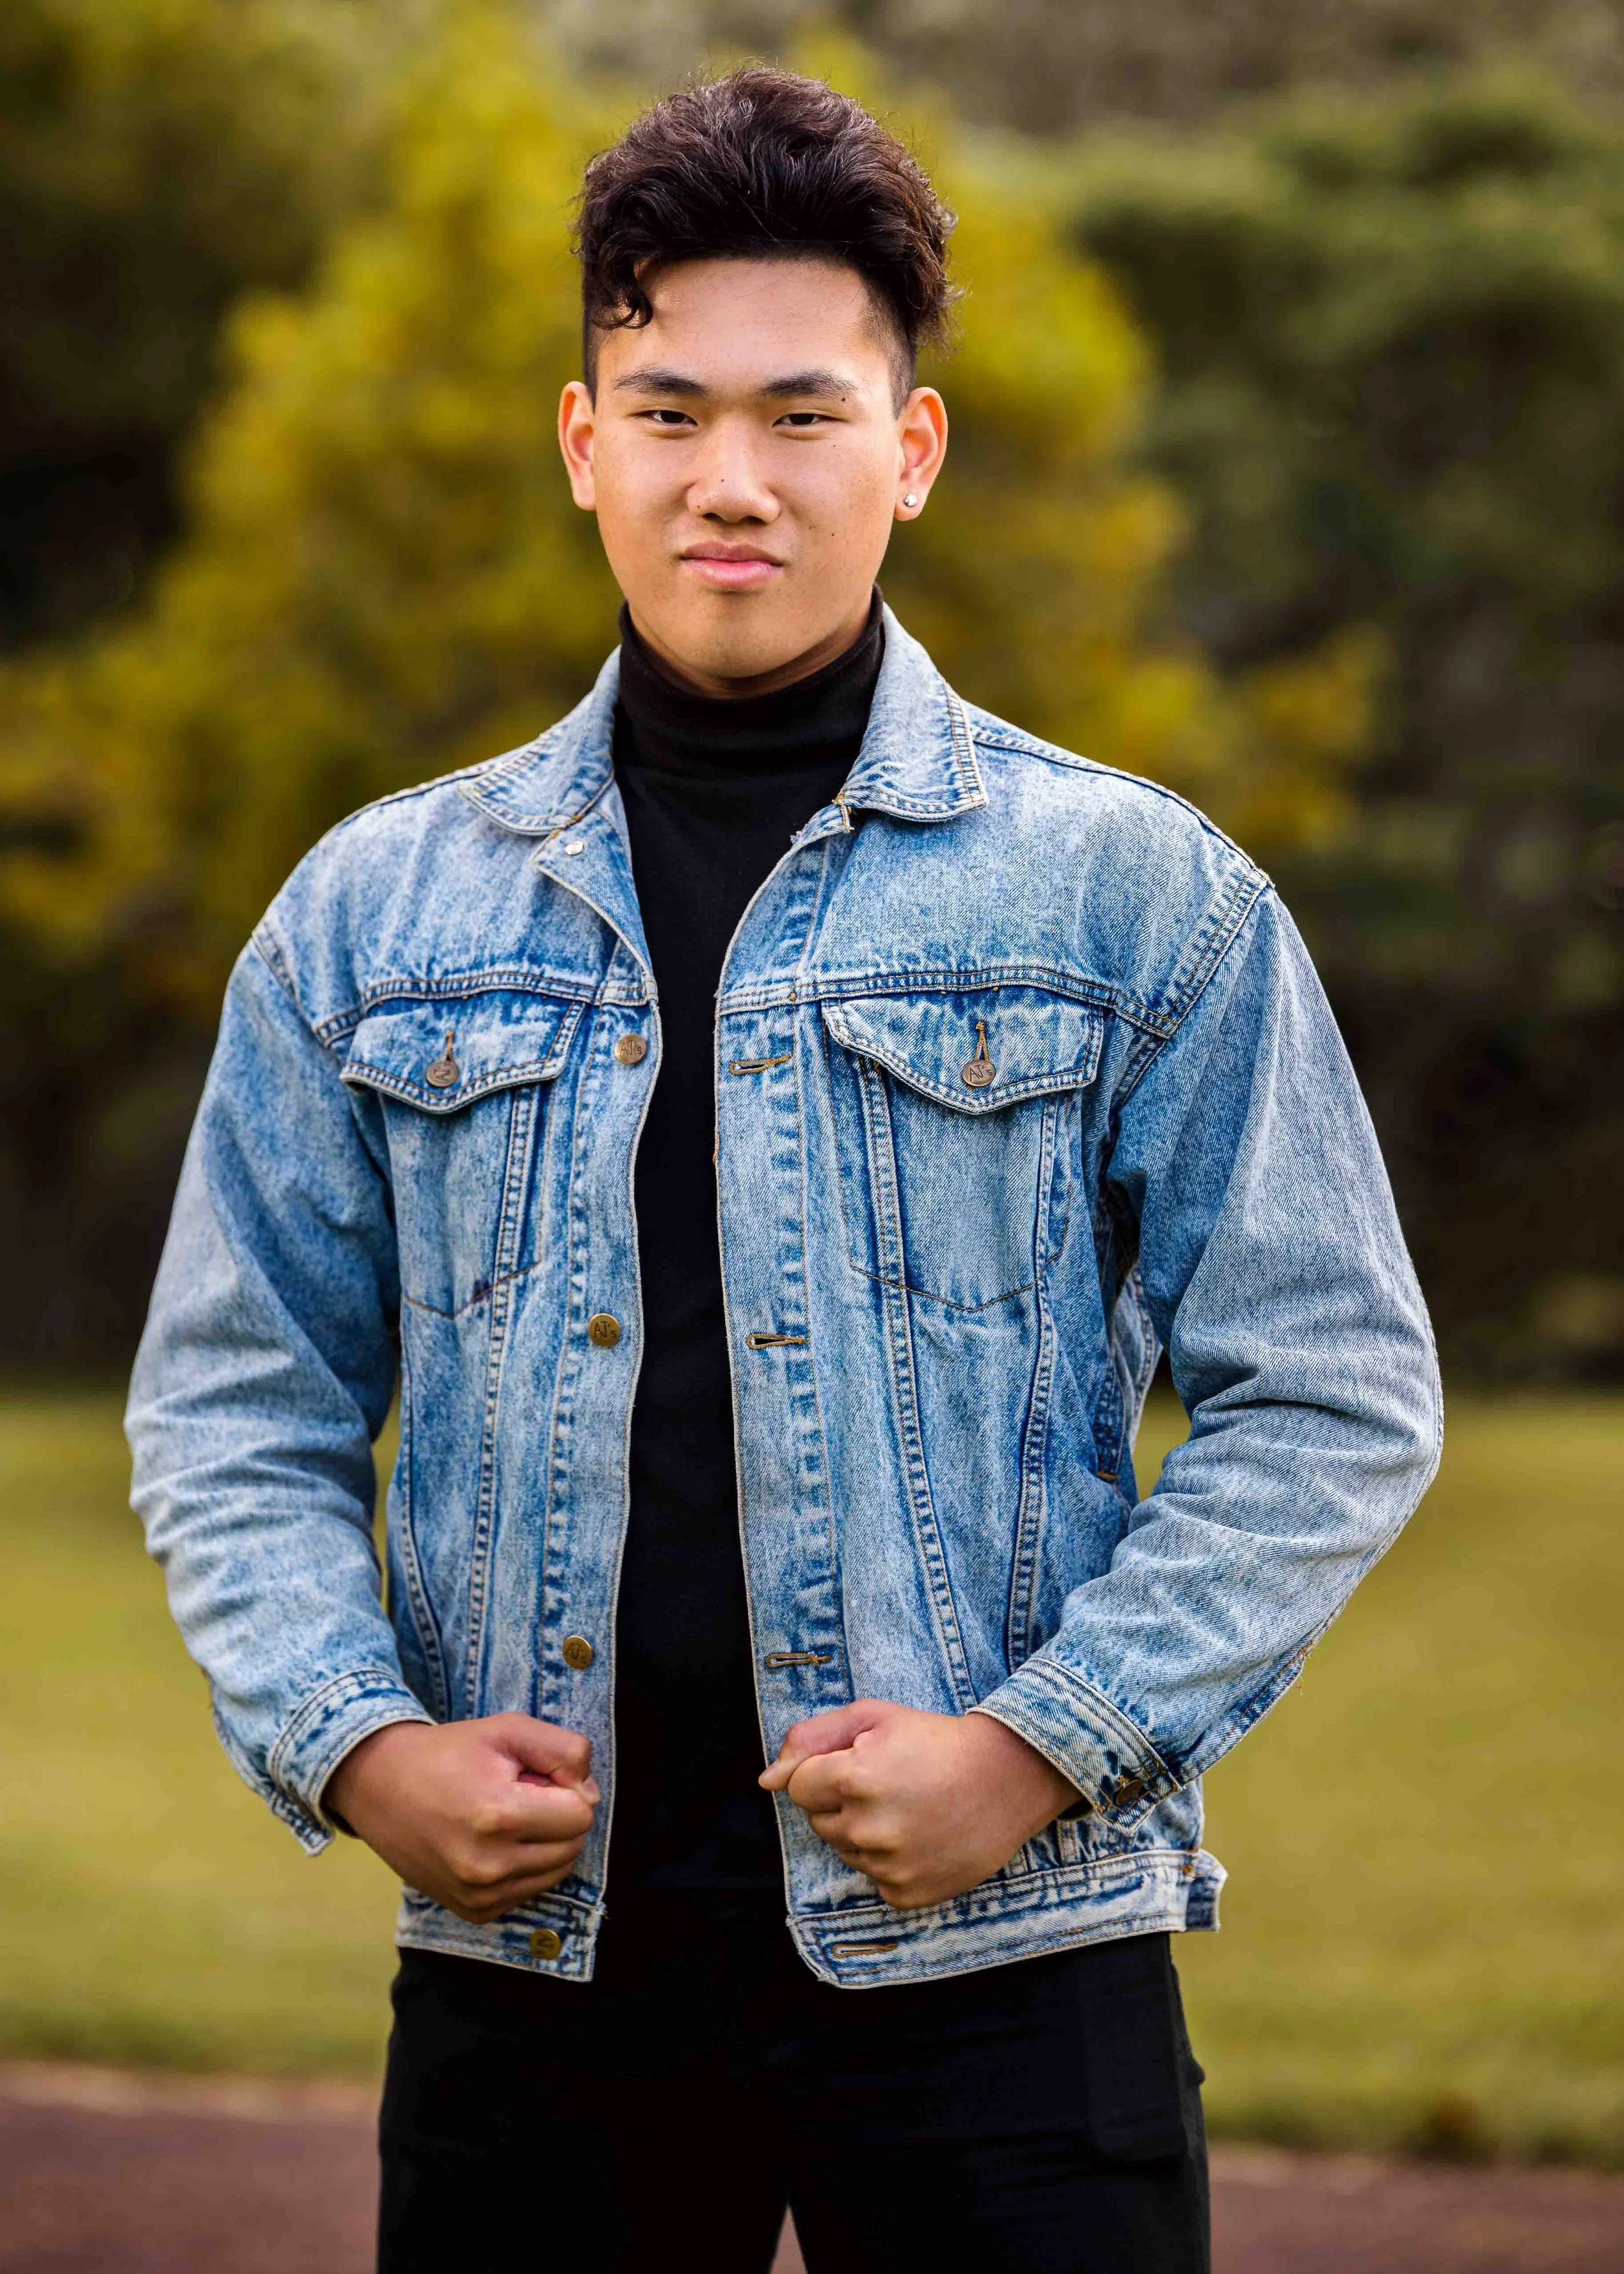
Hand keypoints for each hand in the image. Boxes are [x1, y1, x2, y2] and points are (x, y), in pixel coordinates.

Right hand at [325, 1714, 598, 1923]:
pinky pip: (528, 1892)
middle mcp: (488, 1866)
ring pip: (555, 1872)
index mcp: (498, 1816)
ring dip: (543, 1844)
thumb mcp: (508, 1729)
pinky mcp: (472, 1911)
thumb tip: (590, 1794)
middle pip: (572, 1846)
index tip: (535, 1777)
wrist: (380, 1786)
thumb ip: (564, 1751)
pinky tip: (491, 1843)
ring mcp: (478, 1895)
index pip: (581, 1815)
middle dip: (557, 1817)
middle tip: (518, 1795)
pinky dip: (522, 1867)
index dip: (567, 1789)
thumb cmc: (449, 1752)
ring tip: (504, 1818)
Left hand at [759, 1700, 1079, 1910]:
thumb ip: (812, 1739)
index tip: (860, 1762)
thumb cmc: (935, 1740)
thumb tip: (766, 1780)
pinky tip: (920, 1836)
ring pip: (845, 1850)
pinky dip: (890, 1861)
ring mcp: (888, 1866)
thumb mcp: (873, 1717)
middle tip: (889, 1783)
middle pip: (818, 1820)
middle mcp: (867, 1829)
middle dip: (841, 1801)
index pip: (798, 1786)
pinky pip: (875, 1879)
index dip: (826, 1770)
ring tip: (907, 1807)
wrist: (1007, 1777)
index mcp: (854, 1780)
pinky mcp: (907, 1894)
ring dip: (863, 1831)